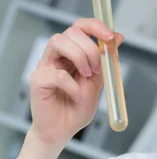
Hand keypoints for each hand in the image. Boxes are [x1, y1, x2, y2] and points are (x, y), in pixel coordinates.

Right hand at [29, 18, 123, 149]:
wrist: (62, 132)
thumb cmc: (76, 109)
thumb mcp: (96, 85)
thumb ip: (104, 64)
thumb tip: (117, 38)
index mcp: (70, 54)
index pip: (79, 27)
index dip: (94, 26)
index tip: (110, 36)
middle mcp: (56, 56)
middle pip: (70, 32)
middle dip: (89, 48)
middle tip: (97, 70)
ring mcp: (44, 67)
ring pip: (58, 42)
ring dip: (79, 57)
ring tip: (87, 77)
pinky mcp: (37, 81)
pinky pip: (57, 74)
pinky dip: (72, 85)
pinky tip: (76, 96)